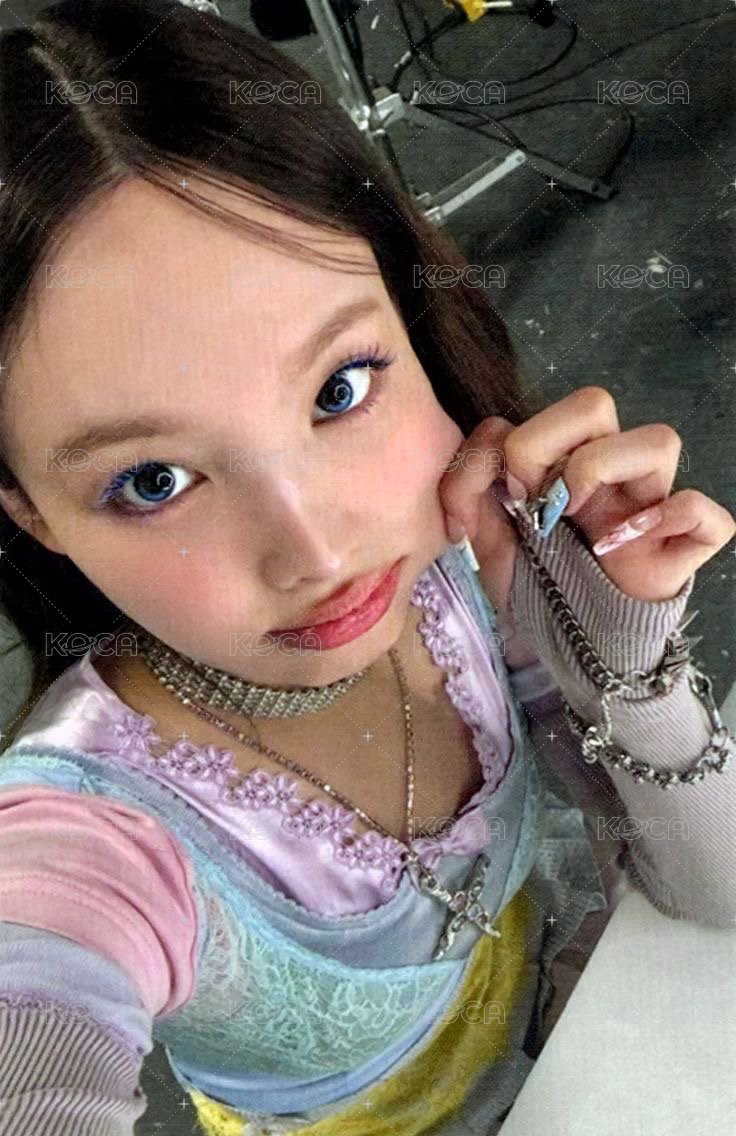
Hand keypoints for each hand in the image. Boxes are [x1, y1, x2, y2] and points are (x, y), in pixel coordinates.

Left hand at [439, 387, 735, 610]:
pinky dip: (673, 520)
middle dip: (548, 445)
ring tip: (578, 519)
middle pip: (594, 402)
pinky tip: (624, 547)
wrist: (570, 645)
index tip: (502, 500)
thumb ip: (470, 492)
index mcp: (561, 461)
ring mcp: (651, 502)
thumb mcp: (486, 539)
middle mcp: (609, 472)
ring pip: (660, 440)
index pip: (529, 414)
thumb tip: (482, 467)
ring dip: (605, 471)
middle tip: (536, 500)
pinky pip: (705, 512)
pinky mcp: (687, 544)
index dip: (508, 449)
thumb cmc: (535, 585)